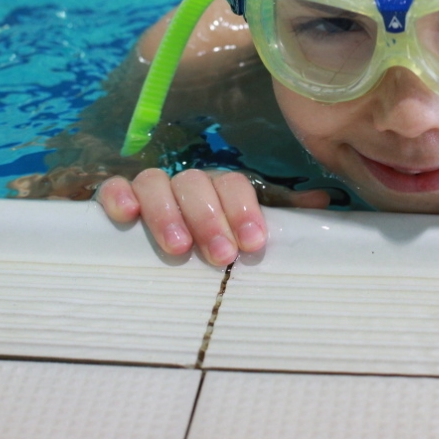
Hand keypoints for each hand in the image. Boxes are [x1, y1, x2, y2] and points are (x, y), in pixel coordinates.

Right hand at [95, 169, 328, 264]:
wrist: (169, 245)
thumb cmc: (217, 239)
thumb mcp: (248, 226)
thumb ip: (282, 213)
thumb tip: (325, 202)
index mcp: (220, 188)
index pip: (233, 184)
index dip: (244, 210)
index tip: (252, 244)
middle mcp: (187, 184)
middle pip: (196, 183)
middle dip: (210, 218)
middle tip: (220, 256)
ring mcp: (151, 190)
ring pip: (156, 182)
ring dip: (167, 212)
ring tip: (178, 248)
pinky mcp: (118, 199)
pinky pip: (114, 187)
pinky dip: (118, 196)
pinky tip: (126, 216)